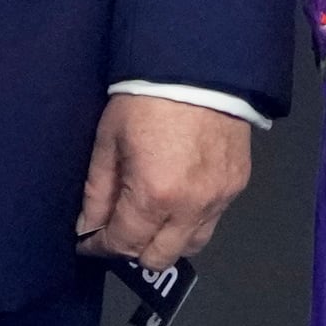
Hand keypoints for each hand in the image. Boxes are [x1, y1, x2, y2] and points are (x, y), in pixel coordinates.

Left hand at [74, 95, 253, 273]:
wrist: (201, 67)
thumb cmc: (146, 98)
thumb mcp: (109, 139)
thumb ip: (98, 190)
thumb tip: (88, 225)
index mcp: (154, 195)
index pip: (123, 244)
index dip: (100, 247)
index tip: (88, 241)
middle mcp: (191, 208)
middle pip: (159, 258)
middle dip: (133, 250)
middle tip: (119, 229)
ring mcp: (219, 200)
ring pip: (191, 246)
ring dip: (167, 240)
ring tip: (152, 217)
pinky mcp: (237, 186)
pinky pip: (212, 220)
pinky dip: (191, 219)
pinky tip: (179, 197)